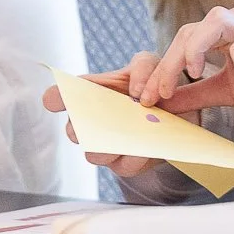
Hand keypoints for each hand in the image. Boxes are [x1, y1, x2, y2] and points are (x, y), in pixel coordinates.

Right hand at [39, 58, 190, 176]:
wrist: (178, 111)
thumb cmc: (153, 85)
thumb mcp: (151, 66)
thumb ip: (143, 68)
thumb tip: (137, 91)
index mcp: (89, 95)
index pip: (60, 97)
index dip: (55, 98)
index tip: (55, 101)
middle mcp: (91, 123)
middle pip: (73, 132)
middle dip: (84, 128)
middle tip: (101, 119)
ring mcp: (105, 147)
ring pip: (94, 155)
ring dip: (110, 146)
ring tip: (129, 137)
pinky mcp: (125, 165)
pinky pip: (124, 167)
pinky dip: (135, 158)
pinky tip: (145, 149)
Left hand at [131, 6, 233, 119]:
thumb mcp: (222, 91)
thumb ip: (192, 93)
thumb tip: (161, 103)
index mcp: (220, 32)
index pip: (182, 40)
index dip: (162, 66)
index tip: (148, 97)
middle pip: (191, 29)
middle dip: (170, 62)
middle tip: (160, 91)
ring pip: (216, 19)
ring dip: (197, 46)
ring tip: (192, 73)